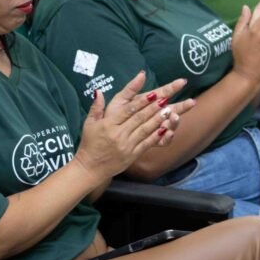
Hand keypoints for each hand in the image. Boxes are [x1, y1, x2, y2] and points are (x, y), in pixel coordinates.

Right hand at [74, 72, 195, 180]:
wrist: (89, 168)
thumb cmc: (89, 144)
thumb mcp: (89, 123)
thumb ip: (96, 107)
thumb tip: (99, 91)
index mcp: (108, 124)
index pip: (127, 109)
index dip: (141, 100)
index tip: (153, 92)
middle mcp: (118, 134)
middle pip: (139, 118)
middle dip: (154, 107)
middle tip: (167, 98)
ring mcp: (127, 145)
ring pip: (145, 130)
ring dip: (158, 120)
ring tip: (170, 111)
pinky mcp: (132, 155)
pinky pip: (146, 144)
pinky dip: (157, 136)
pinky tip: (167, 130)